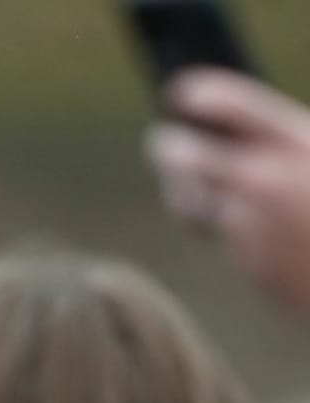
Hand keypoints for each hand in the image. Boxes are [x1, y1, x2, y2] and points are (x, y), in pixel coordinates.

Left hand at [145, 69, 309, 319]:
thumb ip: (282, 146)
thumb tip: (229, 138)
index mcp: (299, 143)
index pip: (237, 106)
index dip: (203, 94)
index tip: (177, 90)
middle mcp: (267, 180)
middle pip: (189, 157)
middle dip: (168, 148)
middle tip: (159, 140)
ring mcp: (251, 224)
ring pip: (194, 202)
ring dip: (183, 190)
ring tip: (177, 176)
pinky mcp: (247, 260)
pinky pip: (221, 234)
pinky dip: (220, 225)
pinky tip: (234, 216)